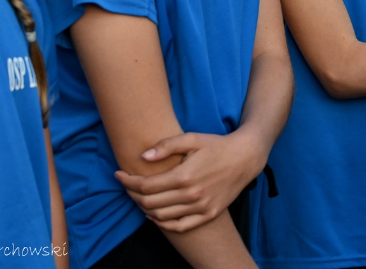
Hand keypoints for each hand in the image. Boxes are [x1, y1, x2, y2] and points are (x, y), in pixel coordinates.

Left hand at [115, 131, 263, 231]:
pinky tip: (155, 215)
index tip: (119, 174)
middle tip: (127, 185)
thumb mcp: (193, 138)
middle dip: (132, 194)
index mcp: (184, 176)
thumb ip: (167, 145)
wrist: (246, 157)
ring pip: (161, 216)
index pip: (145, 185)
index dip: (128, 181)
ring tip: (139, 197)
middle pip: (149, 202)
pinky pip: (179, 226)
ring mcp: (200, 207)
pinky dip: (163, 224)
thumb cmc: (217, 145)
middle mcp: (191, 195)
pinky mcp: (208, 214)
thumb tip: (143, 156)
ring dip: (144, 209)